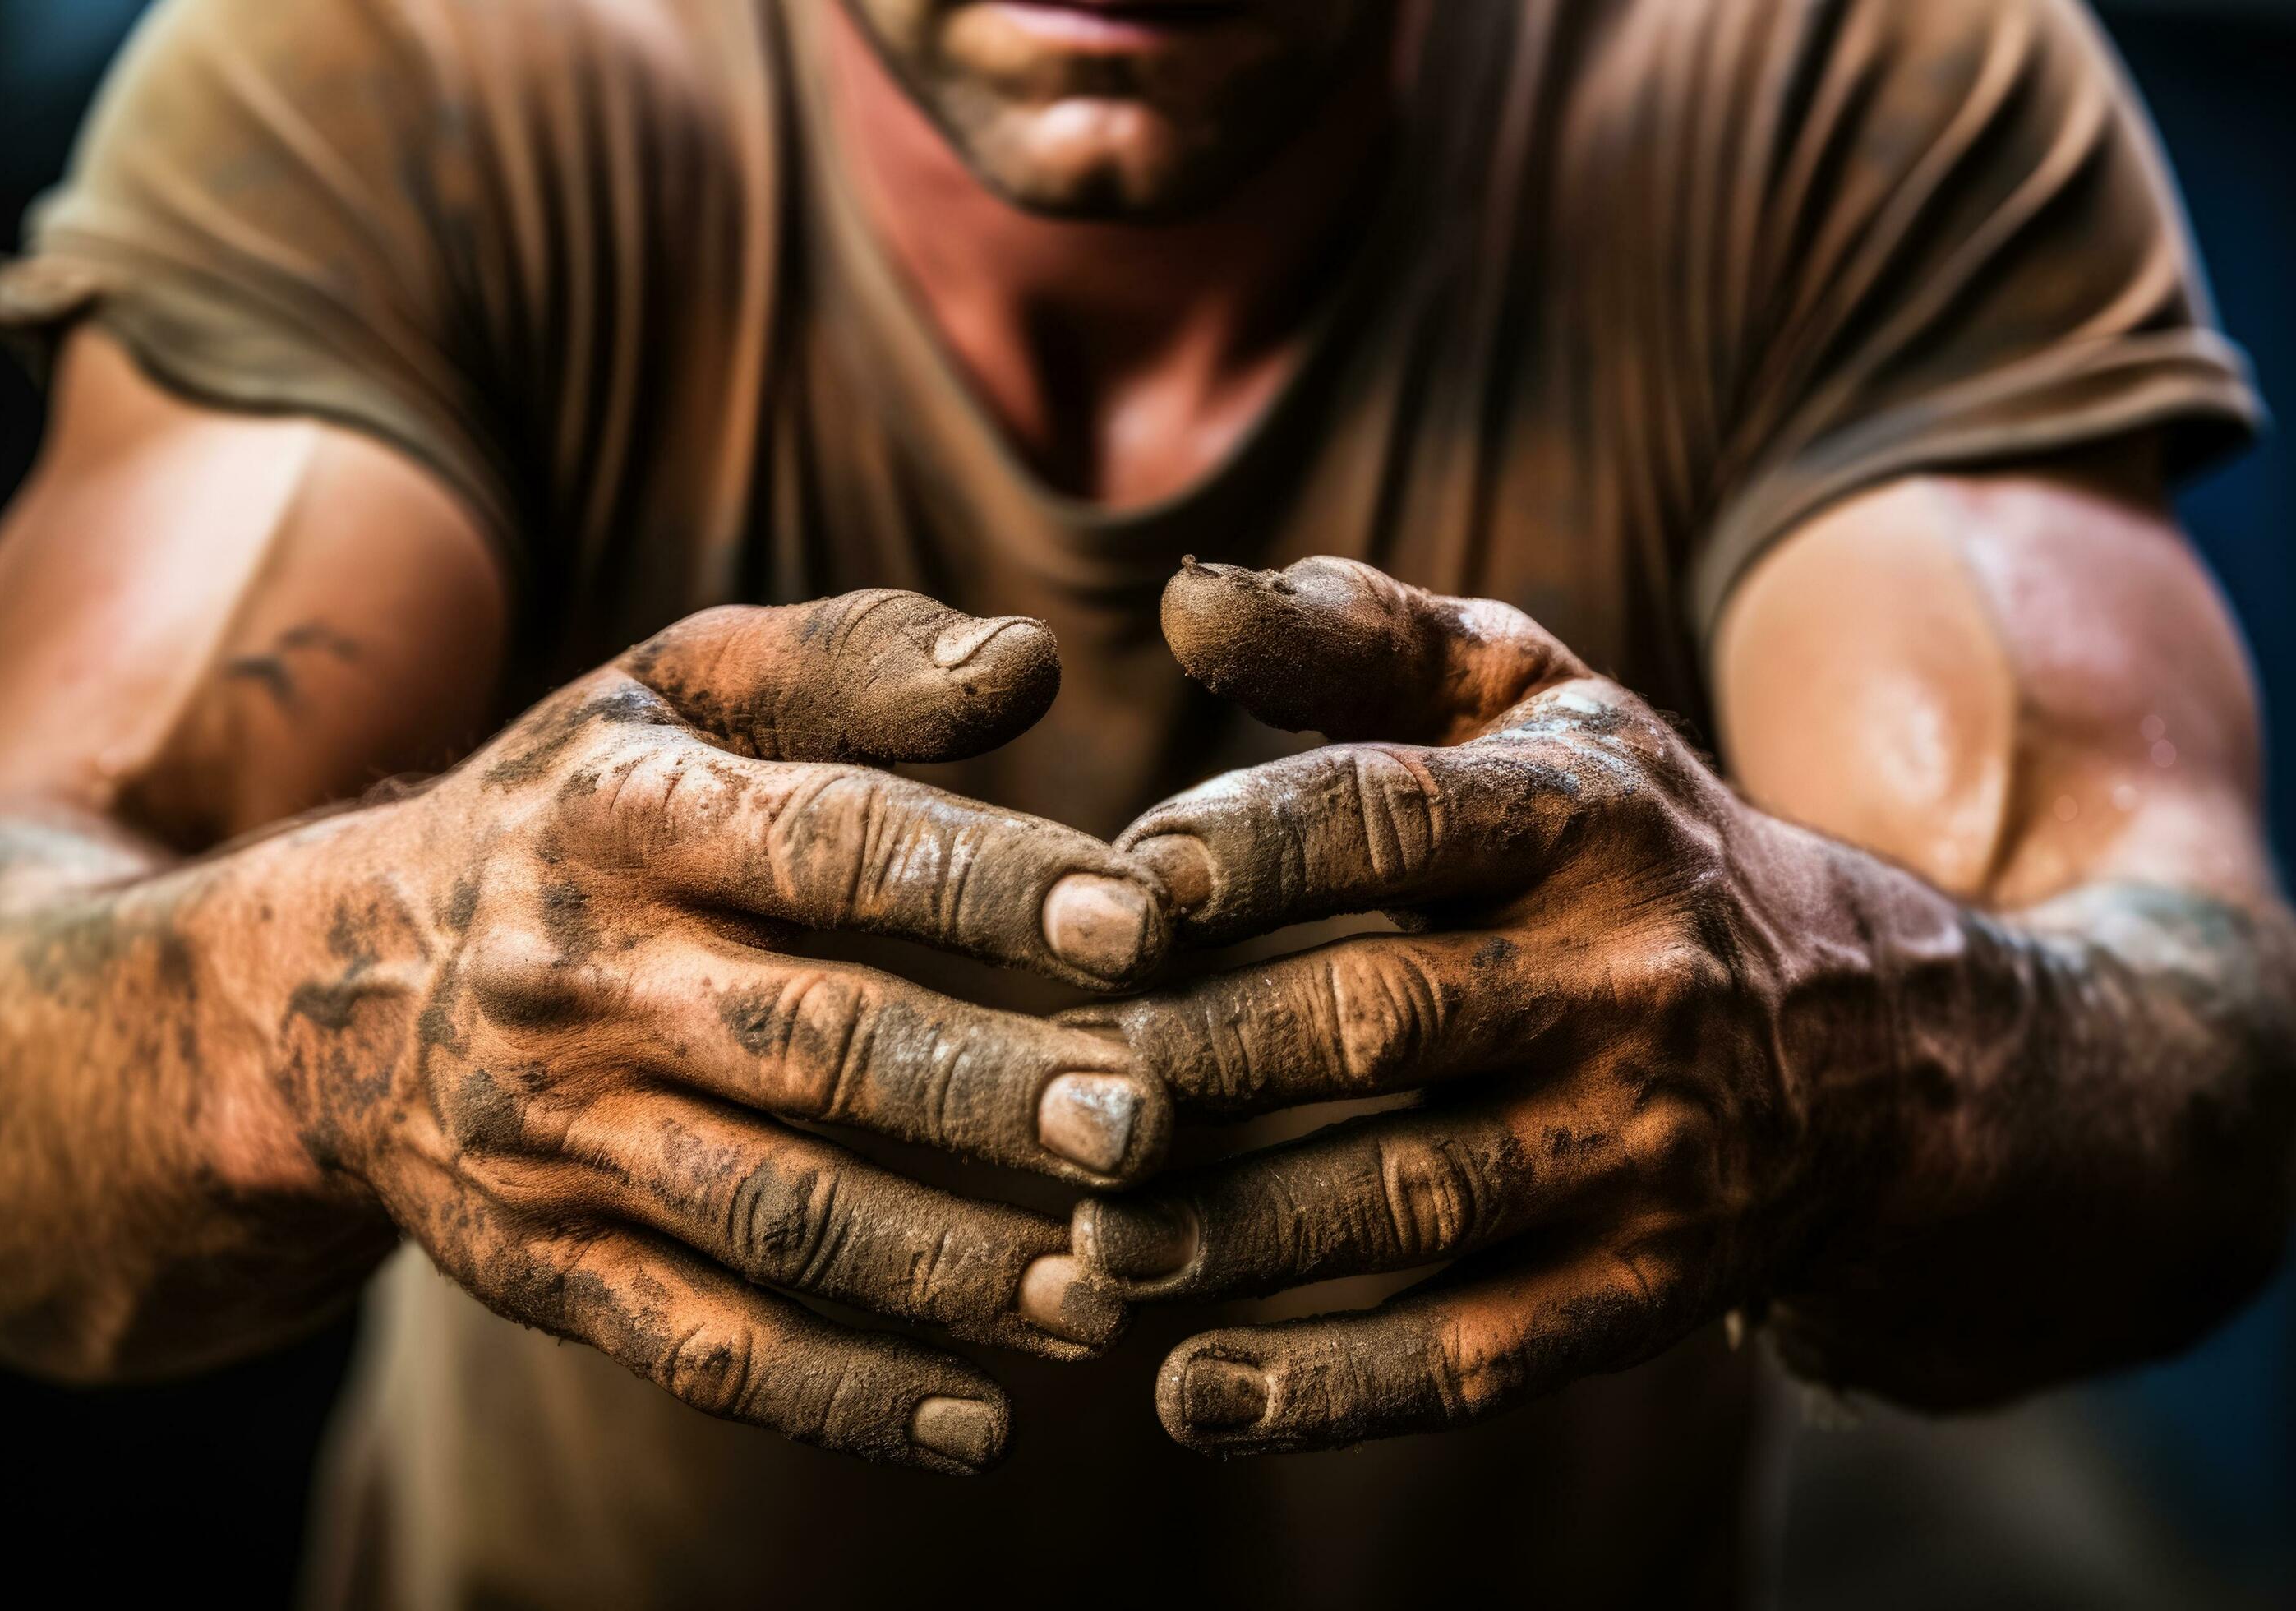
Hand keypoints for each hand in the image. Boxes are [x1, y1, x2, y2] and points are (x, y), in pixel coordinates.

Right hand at [228, 591, 1174, 1472]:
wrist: (320, 987)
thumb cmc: (569, 813)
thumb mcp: (670, 693)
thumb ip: (848, 662)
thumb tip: (1030, 664)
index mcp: (625, 815)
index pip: (826, 845)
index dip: (982, 885)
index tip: (1138, 924)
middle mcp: (580, 980)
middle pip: (812, 1044)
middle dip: (987, 1090)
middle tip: (1148, 1120)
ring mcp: (553, 1140)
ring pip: (773, 1215)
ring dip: (946, 1264)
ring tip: (1106, 1288)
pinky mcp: (539, 1268)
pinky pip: (700, 1347)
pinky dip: (841, 1396)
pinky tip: (980, 1425)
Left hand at [1069, 558, 1920, 1452]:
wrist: (1869, 1043)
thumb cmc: (1622, 844)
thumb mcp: (1530, 702)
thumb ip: (1361, 637)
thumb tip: (1181, 599)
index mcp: (1585, 813)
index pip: (1395, 817)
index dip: (1249, 848)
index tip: (1118, 884)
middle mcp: (1628, 979)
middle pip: (1382, 1017)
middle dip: (1204, 1055)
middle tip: (1054, 1084)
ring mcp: (1644, 1148)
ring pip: (1415, 1196)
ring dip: (1237, 1231)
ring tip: (1090, 1244)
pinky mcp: (1640, 1292)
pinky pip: (1478, 1355)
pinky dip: (1329, 1392)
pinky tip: (1190, 1401)